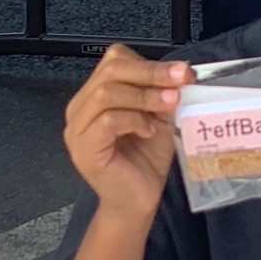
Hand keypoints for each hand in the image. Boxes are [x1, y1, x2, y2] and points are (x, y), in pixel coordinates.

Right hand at [63, 45, 190, 226]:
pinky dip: (133, 120)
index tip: (181, 72)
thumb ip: (162, 91)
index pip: (115, 60)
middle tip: (179, 81)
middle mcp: (81, 109)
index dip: (150, 62)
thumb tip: (181, 71)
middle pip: (110, 71)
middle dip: (150, 72)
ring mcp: (78, 130)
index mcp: (95, 94)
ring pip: (106, 94)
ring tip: (168, 105)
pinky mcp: (83, 150)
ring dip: (144, 96)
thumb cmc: (146, 158)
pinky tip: (148, 131)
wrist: (137, 199)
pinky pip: (106, 122)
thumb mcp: (159, 115)